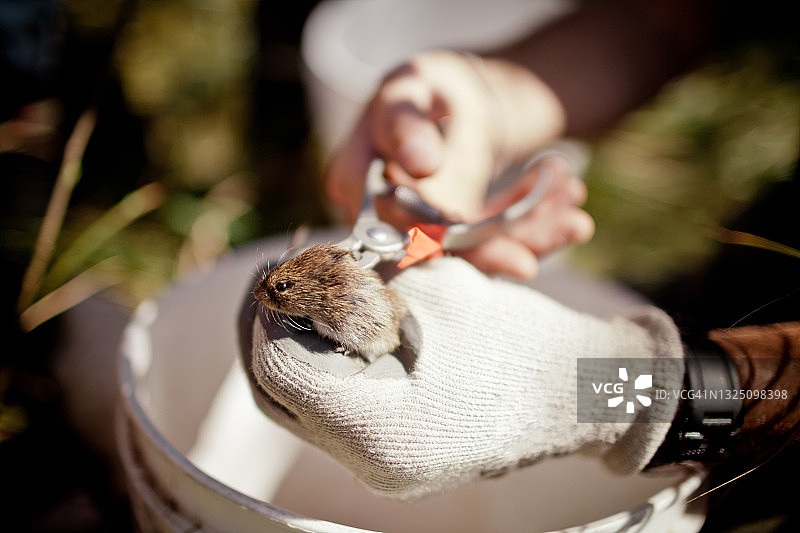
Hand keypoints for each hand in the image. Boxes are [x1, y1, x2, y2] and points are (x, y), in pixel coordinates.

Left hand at [240, 257, 683, 500]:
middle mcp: (373, 463)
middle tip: (278, 276)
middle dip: (265, 328)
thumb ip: (358, 282)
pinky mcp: (390, 460)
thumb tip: (302, 267)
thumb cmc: (522, 339)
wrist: (581, 393)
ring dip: (289, 346)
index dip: (270, 311)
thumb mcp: (436, 293)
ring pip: (295, 407)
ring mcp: (381, 470)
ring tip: (305, 294)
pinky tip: (335, 326)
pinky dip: (321, 365)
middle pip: (276, 395)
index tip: (282, 266)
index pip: (280, 369)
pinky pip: (328, 414)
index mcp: (385, 427)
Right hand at [325, 51, 592, 278]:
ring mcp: (428, 232)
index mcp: (358, 185)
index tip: (502, 246)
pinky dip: (538, 221)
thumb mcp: (411, 90)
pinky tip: (568, 196)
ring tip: (576, 214)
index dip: (441, 242)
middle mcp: (388, 219)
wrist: (452, 97)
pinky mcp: (464, 236)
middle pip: (444, 251)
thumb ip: (406, 124)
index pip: (395, 228)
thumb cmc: (421, 88)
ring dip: (535, 234)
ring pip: (479, 251)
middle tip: (567, 227)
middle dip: (508, 244)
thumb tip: (420, 162)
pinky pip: (500, 238)